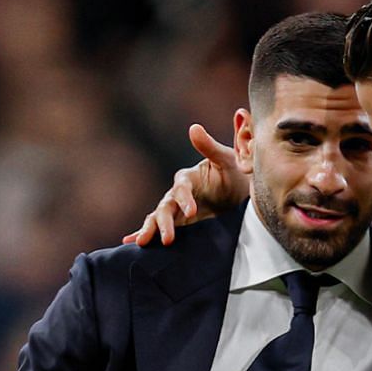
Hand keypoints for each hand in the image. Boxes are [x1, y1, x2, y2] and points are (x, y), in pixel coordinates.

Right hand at [124, 123, 250, 246]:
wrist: (241, 194)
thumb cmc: (235, 172)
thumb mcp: (226, 158)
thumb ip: (209, 146)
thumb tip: (193, 128)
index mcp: (188, 178)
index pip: (181, 188)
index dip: (184, 199)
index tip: (192, 212)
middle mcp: (178, 194)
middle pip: (165, 207)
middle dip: (164, 222)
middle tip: (168, 239)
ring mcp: (176, 210)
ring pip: (158, 218)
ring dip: (150, 229)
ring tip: (142, 242)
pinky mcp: (179, 224)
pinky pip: (158, 229)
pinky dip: (144, 233)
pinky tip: (130, 242)